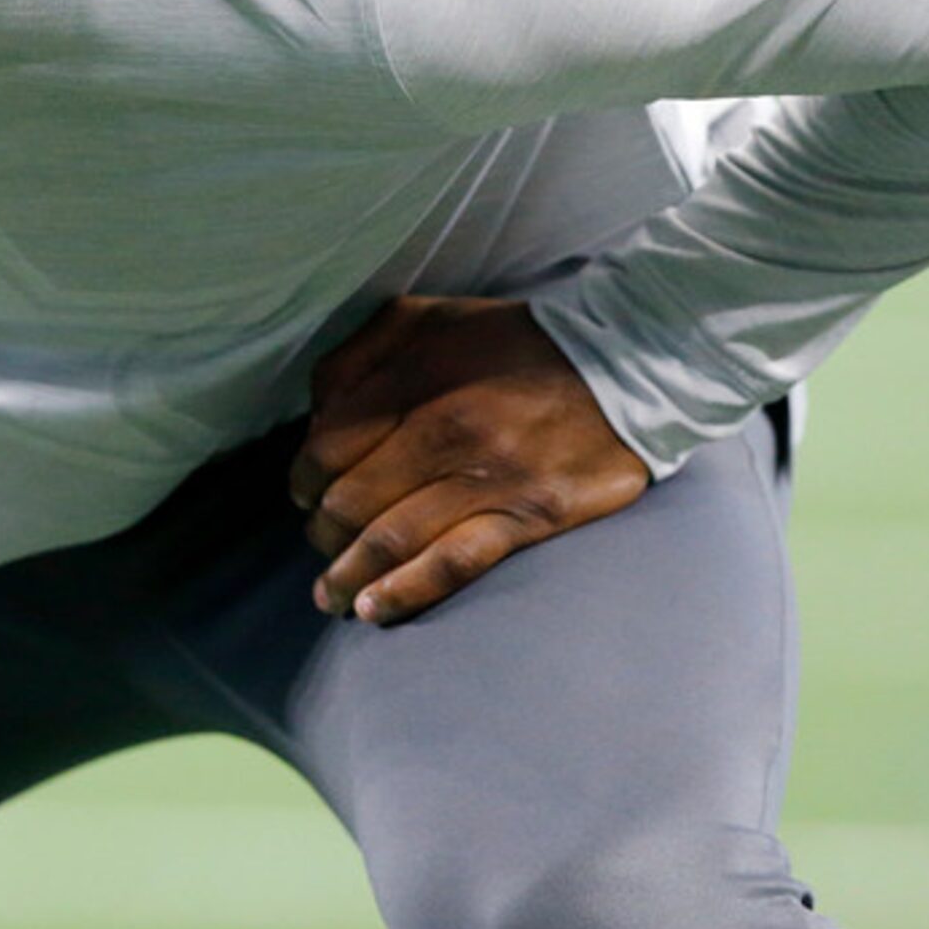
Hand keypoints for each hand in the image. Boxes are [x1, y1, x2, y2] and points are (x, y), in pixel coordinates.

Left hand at [288, 296, 649, 625]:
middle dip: (321, 532)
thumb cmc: (512, 341)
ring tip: (327, 595)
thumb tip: (316, 412)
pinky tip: (372, 610)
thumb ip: (361, 355)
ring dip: (346, 573)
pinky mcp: (529, 515)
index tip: (303, 494)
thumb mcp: (428, 318)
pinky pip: (453, 564)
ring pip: (392, 537)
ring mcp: (488, 478)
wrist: (625, 362)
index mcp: (415, 379)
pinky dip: (405, 591)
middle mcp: (443, 430)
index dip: (304, 478)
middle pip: (351, 499)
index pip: (329, 445)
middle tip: (318, 544)